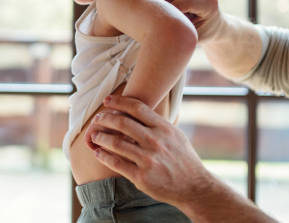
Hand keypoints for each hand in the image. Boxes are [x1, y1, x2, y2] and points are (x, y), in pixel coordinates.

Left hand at [88, 95, 213, 205]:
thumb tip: (139, 111)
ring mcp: (148, 159)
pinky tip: (98, 152)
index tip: (107, 101)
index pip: (137, 108)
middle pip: (123, 123)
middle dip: (105, 119)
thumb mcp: (175, 135)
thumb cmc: (184, 159)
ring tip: (94, 136)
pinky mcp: (142, 177)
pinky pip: (117, 163)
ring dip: (101, 137)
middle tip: (97, 119)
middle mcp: (155, 141)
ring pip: (116, 143)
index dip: (119, 102)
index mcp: (164, 128)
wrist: (194, 187)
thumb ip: (158, 124)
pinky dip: (104, 156)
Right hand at [159, 0, 222, 42]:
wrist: (214, 27)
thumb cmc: (201, 36)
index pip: (186, 0)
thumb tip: (161, 23)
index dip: (170, 8)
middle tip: (153, 11)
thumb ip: (179, 28)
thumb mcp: (192, 37)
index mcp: (210, 4)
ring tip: (163, 12)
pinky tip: (168, 7)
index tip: (160, 19)